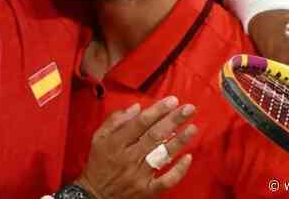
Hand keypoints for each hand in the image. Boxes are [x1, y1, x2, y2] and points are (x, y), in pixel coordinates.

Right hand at [75, 96, 196, 198]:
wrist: (95, 195)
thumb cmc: (99, 162)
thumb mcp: (98, 138)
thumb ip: (115, 120)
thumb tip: (137, 107)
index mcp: (116, 142)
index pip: (140, 123)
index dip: (157, 111)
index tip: (172, 100)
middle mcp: (129, 157)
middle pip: (154, 135)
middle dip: (173, 120)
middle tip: (189, 109)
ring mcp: (140, 175)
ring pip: (163, 155)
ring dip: (180, 141)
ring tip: (193, 127)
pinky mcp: (147, 190)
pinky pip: (166, 180)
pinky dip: (179, 170)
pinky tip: (188, 157)